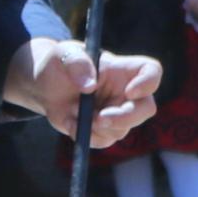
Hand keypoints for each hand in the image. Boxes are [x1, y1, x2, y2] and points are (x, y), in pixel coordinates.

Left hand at [11, 36, 162, 150]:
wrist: (46, 87)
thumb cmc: (60, 64)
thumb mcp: (63, 55)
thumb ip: (77, 64)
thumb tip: (90, 86)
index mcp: (123, 69)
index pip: (151, 71)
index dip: (148, 82)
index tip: (130, 91)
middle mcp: (126, 92)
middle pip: (146, 108)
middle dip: (125, 117)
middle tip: (100, 118)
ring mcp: (117, 112)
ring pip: (122, 129)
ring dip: (98, 127)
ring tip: (73, 113)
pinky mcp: (104, 129)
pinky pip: (103, 140)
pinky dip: (85, 136)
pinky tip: (70, 122)